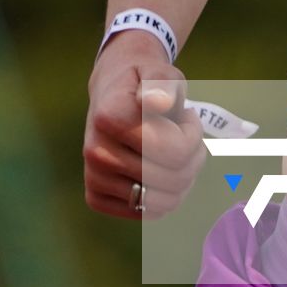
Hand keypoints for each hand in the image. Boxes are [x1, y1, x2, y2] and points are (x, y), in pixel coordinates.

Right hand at [83, 34, 205, 220]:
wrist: (111, 93)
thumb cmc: (144, 84)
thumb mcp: (162, 73)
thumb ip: (164, 84)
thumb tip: (157, 102)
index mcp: (110, 117)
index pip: (174, 150)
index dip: (193, 135)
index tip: (186, 116)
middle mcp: (96, 151)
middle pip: (173, 179)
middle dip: (193, 157)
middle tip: (186, 135)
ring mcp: (93, 177)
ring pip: (163, 202)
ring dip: (183, 179)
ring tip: (176, 153)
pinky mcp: (95, 197)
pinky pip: (146, 213)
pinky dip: (163, 195)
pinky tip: (159, 169)